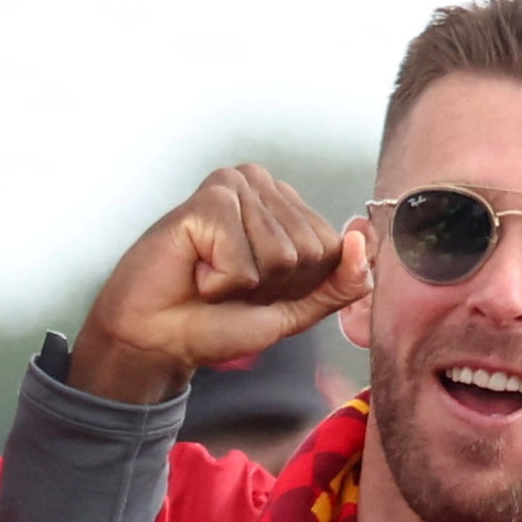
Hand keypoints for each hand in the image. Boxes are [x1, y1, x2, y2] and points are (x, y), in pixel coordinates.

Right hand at [69, 166, 368, 407]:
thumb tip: (362, 239)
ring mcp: (234, 186)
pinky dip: (219, 281)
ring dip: (244, 284)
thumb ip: (341, 282)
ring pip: (281, 255)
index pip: (332, 248)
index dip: (298, 285)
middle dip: (272, 286)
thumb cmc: (220, 319)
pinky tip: (196, 269)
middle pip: (310, 252)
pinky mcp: (208, 201)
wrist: (159, 337)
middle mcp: (261, 183)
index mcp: (286, 203)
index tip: (257, 288)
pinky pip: (244, 261)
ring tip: (211, 275)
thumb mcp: (296, 309)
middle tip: (229, 284)